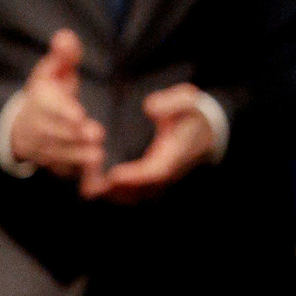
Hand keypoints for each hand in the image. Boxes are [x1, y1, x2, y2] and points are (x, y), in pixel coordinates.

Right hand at [10, 29, 108, 178]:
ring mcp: (40, 147)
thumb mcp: (52, 71)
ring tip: (97, 156)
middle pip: (54, 132)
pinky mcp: (48, 163)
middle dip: (74, 135)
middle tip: (97, 135)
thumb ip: (63, 56)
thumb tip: (66, 36)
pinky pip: (57, 170)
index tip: (78, 114)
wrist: (20, 126)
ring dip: (76, 156)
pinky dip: (72, 173)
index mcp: (39, 100)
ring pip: (56, 154)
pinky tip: (91, 176)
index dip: (62, 111)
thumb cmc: (47, 94)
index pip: (48, 106)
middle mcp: (36, 126)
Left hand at [84, 83, 218, 201]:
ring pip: (138, 194)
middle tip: (91, 188)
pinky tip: (97, 188)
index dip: (134, 177)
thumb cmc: (191, 113)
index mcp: (174, 153)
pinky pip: (137, 192)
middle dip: (117, 191)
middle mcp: (168, 170)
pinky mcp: (155, 179)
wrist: (206, 130)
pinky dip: (118, 193)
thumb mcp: (187, 99)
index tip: (113, 176)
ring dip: (114, 195)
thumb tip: (149, 108)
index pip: (154, 172)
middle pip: (142, 190)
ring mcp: (162, 178)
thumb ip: (170, 102)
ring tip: (89, 190)